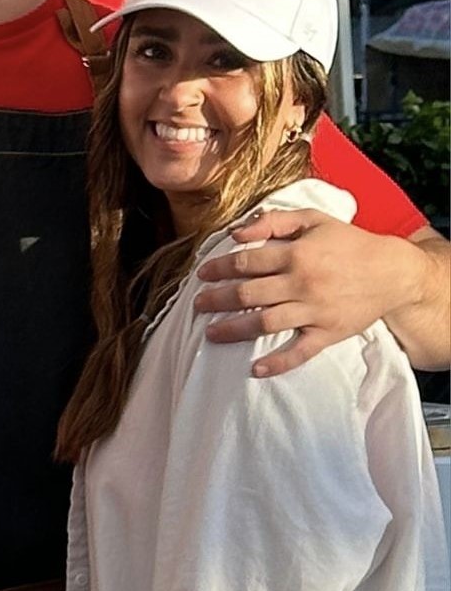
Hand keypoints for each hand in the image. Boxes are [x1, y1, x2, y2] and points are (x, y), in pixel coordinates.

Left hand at [192, 209, 426, 376]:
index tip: (201, 275)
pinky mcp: (328, 333)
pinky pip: (300, 352)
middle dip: (217, 300)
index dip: (218, 269)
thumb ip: (273, 221)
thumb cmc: (349, 243)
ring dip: (234, 329)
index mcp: (296, 254)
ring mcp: (315, 310)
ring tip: (211, 333)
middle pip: (248, 293)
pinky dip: (278, 363)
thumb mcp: (313, 220)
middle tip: (197, 305)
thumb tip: (235, 232)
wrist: (393, 272)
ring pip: (265, 322)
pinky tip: (255, 370)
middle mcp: (302, 283)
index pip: (245, 262)